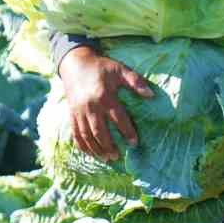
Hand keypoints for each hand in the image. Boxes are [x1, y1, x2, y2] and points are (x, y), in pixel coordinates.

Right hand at [57, 45, 155, 159]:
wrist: (75, 63)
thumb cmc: (101, 67)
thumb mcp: (120, 69)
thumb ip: (135, 81)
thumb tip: (151, 94)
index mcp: (104, 96)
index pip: (118, 118)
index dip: (127, 132)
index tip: (134, 143)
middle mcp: (90, 106)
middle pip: (99, 132)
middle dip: (109, 146)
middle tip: (117, 156)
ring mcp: (79, 111)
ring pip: (86, 135)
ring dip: (96, 149)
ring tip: (106, 158)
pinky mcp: (72, 114)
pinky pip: (75, 133)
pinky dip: (82, 145)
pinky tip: (90, 153)